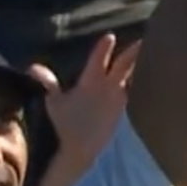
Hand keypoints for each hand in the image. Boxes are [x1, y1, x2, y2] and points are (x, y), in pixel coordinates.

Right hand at [28, 35, 142, 167]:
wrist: (82, 149)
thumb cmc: (66, 124)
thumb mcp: (54, 102)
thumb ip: (47, 82)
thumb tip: (32, 66)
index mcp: (90, 82)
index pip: (98, 59)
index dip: (104, 47)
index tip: (110, 36)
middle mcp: (108, 88)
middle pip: (125, 64)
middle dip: (134, 51)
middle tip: (147, 38)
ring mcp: (120, 99)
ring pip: (135, 76)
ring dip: (142, 65)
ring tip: (154, 55)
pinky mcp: (126, 110)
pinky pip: (138, 91)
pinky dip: (142, 83)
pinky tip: (153, 79)